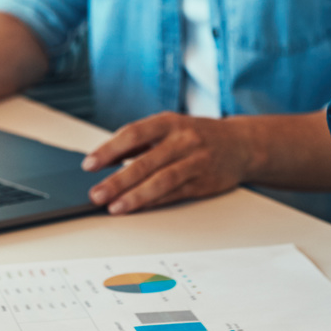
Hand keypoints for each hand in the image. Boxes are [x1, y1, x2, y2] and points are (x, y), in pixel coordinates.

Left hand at [80, 113, 252, 213]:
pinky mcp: (204, 183)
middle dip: (117, 180)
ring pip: (161, 181)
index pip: (133, 134)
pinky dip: (154, 202)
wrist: (241, 145)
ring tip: (114, 207)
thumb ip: (139, 142)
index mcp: (169, 122)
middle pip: (145, 162)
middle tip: (96, 193)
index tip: (89, 164)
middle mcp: (183, 140)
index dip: (109, 150)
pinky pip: (175, 194)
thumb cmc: (197, 136)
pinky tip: (137, 208)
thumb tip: (105, 158)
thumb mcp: (169, 128)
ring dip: (135, 196)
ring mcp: (195, 162)